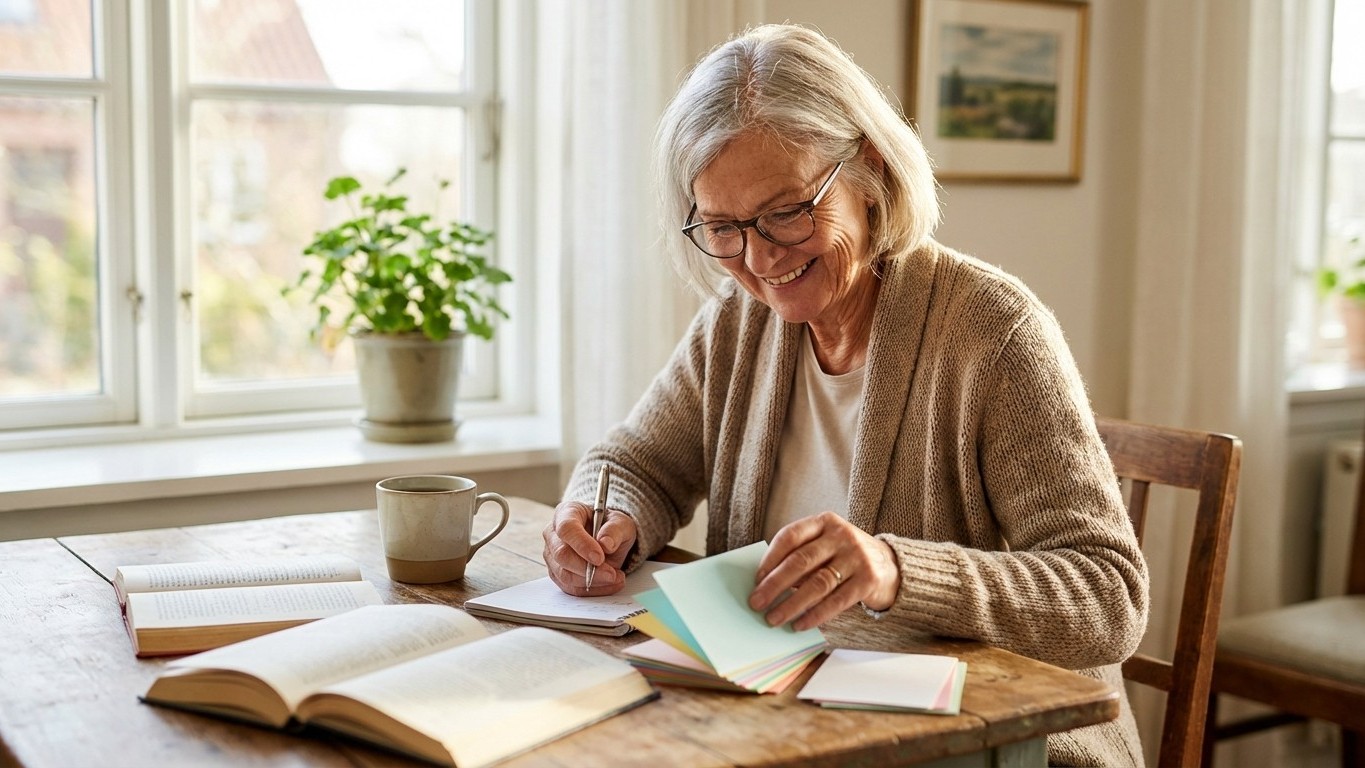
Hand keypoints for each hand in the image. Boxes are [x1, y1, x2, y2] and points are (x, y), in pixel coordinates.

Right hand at [542, 501, 637, 595]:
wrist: (606, 539)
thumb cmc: (609, 527)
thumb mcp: (620, 522)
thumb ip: (615, 530)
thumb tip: (606, 544)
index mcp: (566, 513)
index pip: (566, 528)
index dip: (581, 544)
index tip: (599, 557)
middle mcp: (554, 534)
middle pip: (561, 554)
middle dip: (587, 569)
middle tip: (611, 573)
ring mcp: (552, 555)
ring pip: (565, 575)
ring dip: (592, 582)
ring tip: (615, 577)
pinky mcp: (557, 573)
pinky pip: (570, 588)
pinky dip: (591, 590)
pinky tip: (608, 584)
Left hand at [749, 511, 898, 630]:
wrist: (891, 566)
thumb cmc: (845, 557)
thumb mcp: (826, 546)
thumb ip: (801, 557)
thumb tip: (766, 583)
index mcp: (825, 522)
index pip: (790, 536)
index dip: (770, 558)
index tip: (755, 579)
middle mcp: (842, 536)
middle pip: (800, 561)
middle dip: (774, 585)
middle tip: (757, 603)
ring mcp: (857, 556)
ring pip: (817, 584)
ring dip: (791, 604)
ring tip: (775, 619)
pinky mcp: (869, 579)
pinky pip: (836, 601)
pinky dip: (815, 615)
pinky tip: (800, 624)